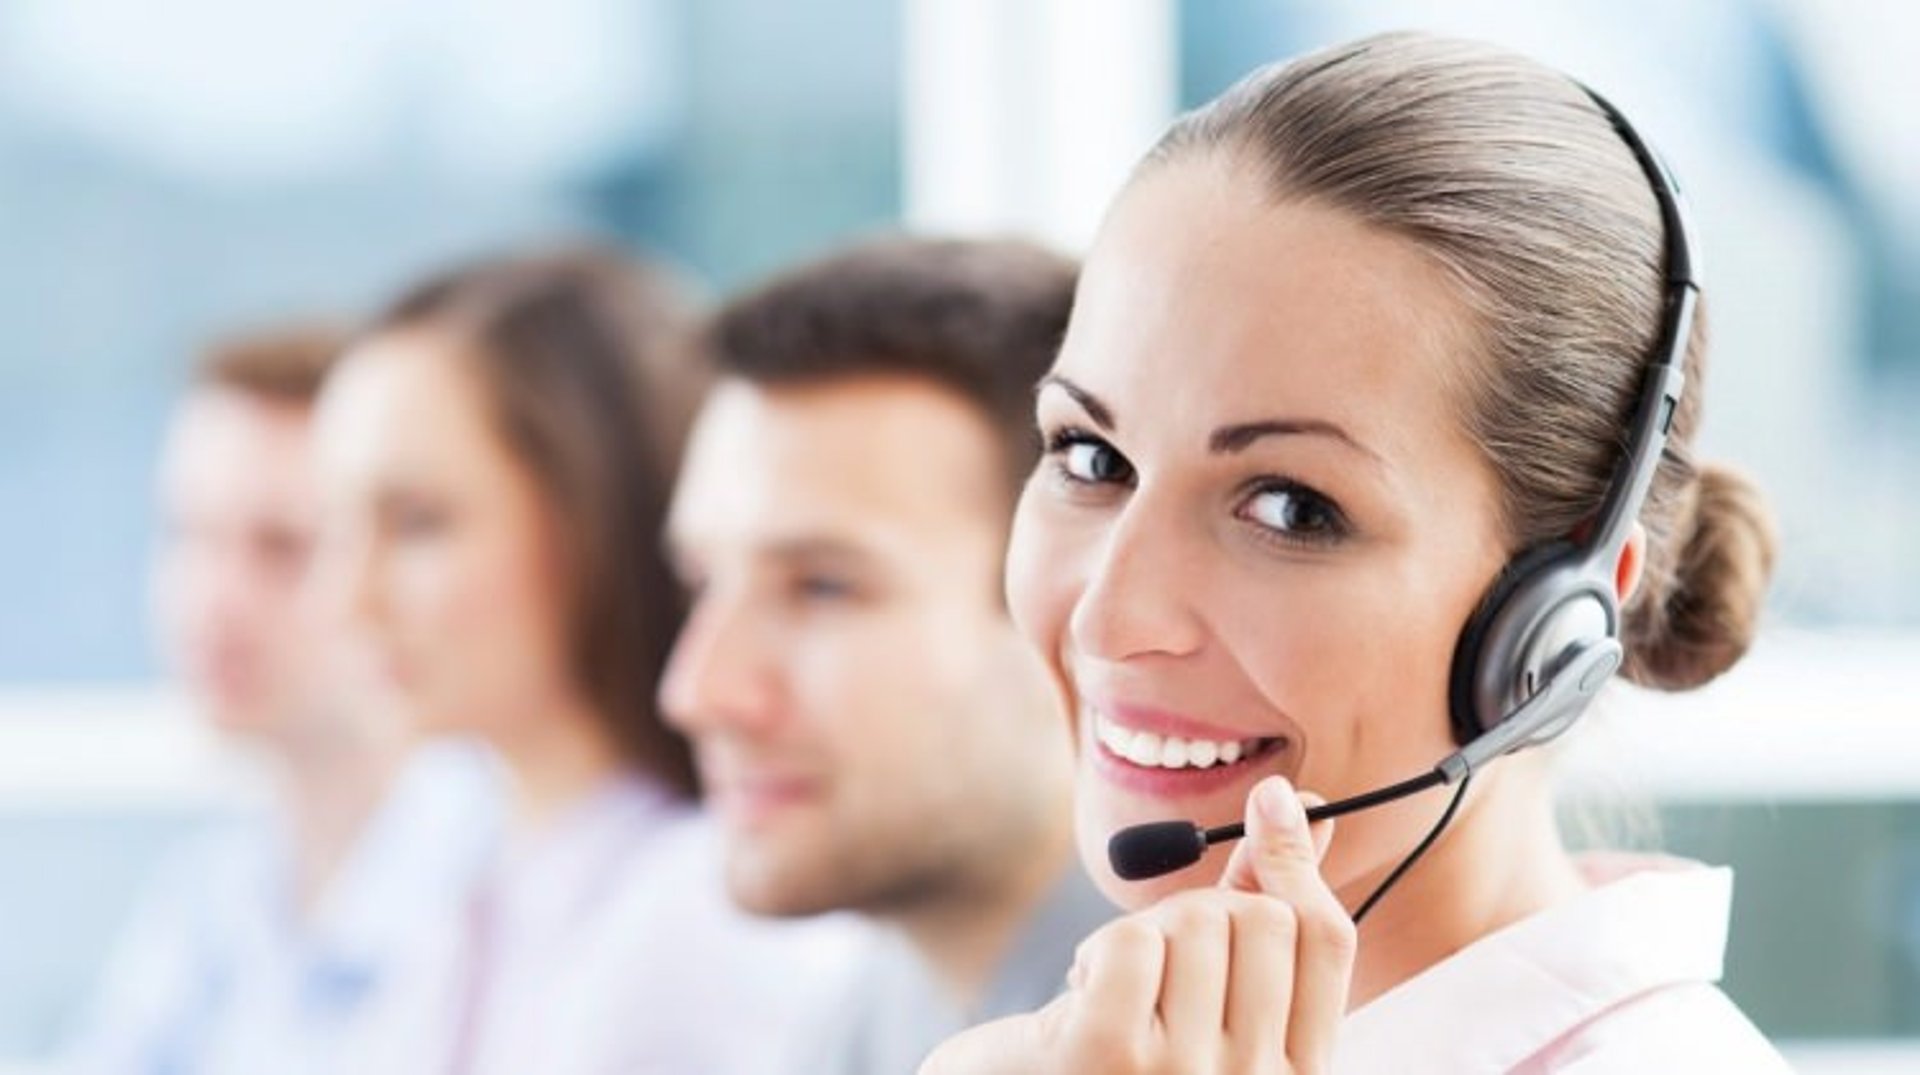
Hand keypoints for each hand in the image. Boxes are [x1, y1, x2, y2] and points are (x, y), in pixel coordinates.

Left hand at [919, 777, 1353, 1074]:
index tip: (1273, 805)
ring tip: (1119, 988)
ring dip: (1145, 930)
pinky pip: (1132, 940)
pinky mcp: (1111, 1054)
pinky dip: (1100, 946)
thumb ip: (1262, 913)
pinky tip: (1084, 991)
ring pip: (1195, 919)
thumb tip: (1303, 806)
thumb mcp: (1209, 996)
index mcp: (1297, 1073)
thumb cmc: (1124, 1048)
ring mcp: (1187, 1074)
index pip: (1327, 938)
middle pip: (1263, 918)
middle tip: (1161, 956)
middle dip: (1204, 905)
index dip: (1299, 861)